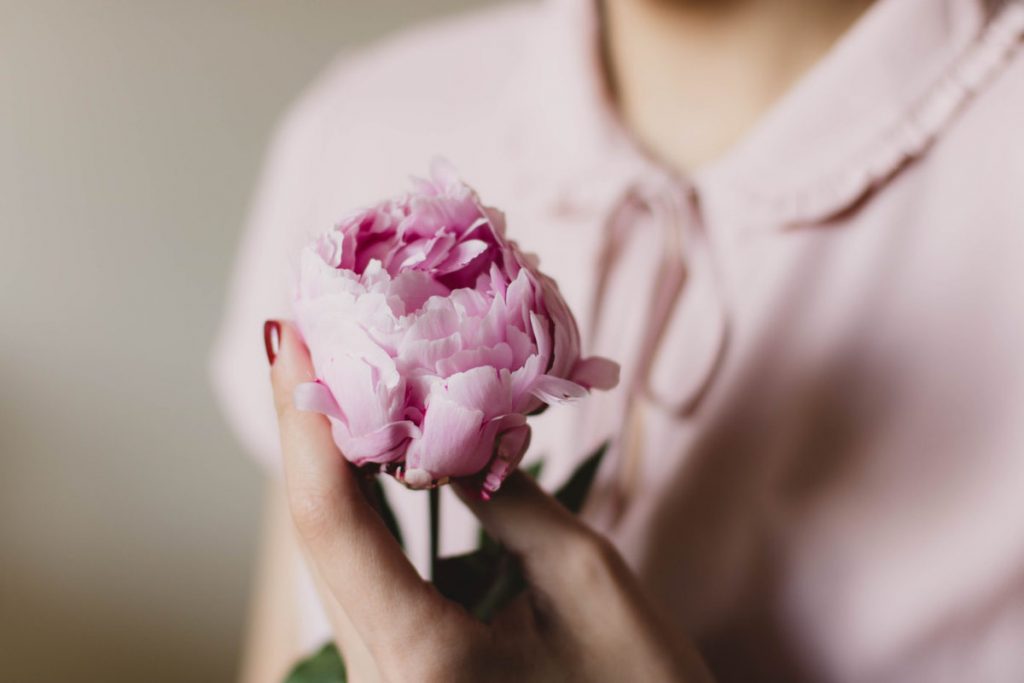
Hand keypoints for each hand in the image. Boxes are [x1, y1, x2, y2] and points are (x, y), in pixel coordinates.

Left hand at [267, 321, 713, 682]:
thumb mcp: (585, 580)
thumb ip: (506, 497)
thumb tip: (454, 421)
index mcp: (421, 661)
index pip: (334, 521)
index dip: (307, 419)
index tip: (292, 334)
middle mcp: (379, 677)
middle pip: (319, 533)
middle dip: (310, 426)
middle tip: (307, 333)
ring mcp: (383, 680)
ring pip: (333, 555)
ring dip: (330, 460)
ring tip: (331, 371)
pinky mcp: (400, 673)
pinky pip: (363, 578)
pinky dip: (359, 505)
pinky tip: (364, 450)